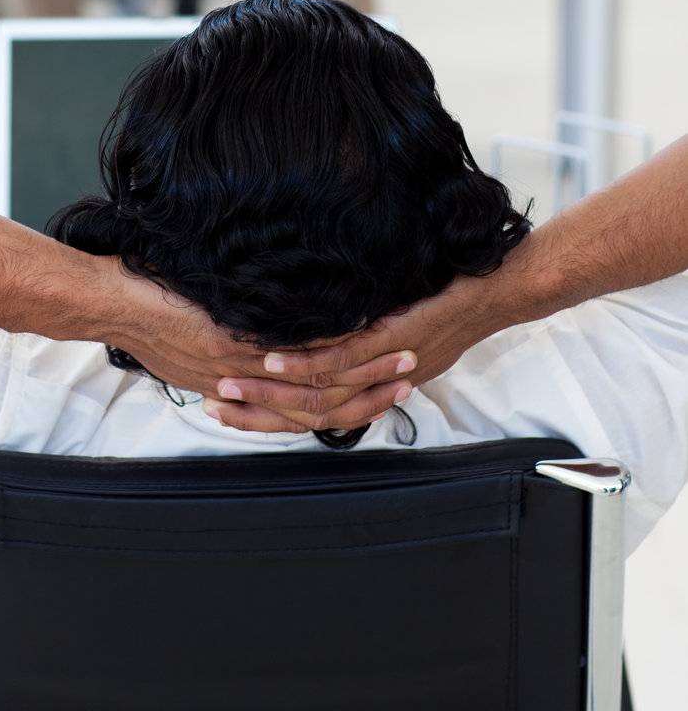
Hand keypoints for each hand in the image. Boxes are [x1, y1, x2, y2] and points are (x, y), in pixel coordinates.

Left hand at [108, 266, 416, 431]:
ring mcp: (239, 365)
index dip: (352, 406)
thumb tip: (254, 352)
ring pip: (313, 383)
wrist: (113, 305)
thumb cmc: (148, 320)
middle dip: (370, 392)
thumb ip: (228, 355)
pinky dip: (325, 349)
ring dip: (362, 371)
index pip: (307, 412)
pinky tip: (356, 333)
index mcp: (238, 385)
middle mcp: (245, 384)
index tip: (389, 393)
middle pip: (322, 406)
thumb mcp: (191, 351)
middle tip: (409, 380)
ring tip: (398, 357)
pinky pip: (286, 353)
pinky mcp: (229, 343)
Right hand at [207, 271, 507, 433]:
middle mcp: (377, 387)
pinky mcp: (394, 341)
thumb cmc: (447, 304)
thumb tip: (318, 338)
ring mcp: (385, 366)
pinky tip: (272, 361)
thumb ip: (361, 344)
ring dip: (270, 393)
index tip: (225, 411)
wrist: (497, 292)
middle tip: (214, 406)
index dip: (266, 418)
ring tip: (230, 387)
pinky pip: (342, 360)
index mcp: (375, 388)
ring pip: (319, 392)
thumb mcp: (397, 330)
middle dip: (256, 412)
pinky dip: (303, 364)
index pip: (312, 417)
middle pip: (307, 414)